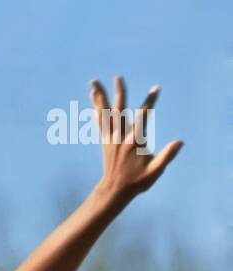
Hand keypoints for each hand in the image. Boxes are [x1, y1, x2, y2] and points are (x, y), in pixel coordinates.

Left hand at [90, 75, 182, 202]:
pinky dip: (97, 110)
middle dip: (119, 92)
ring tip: (93, 83)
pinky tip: (94, 100)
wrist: (115, 192)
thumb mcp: (155, 172)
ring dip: (100, 98)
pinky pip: (100, 122)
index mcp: (134, 142)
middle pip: (118, 110)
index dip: (150, 102)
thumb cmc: (137, 182)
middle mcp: (120, 137)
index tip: (156, 88)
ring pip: (104, 114)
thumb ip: (166, 157)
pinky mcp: (105, 141)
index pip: (143, 117)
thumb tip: (180, 143)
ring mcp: (111, 139)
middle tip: (118, 76)